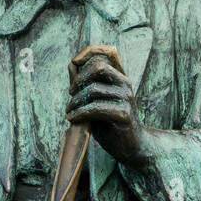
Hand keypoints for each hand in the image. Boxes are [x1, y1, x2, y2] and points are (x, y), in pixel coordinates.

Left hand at [66, 44, 145, 165]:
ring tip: (69, 111)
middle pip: (98, 66)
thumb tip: (72, 65)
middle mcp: (125, 84)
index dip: (86, 52)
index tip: (73, 63)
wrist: (131, 148)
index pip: (104, 53)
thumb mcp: (96, 101)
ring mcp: (126, 98)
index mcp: (120, 77)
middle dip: (79, 80)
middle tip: (70, 95)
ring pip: (93, 89)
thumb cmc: (111, 125)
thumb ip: (85, 84)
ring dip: (76, 101)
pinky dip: (80, 113)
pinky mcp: (123, 114)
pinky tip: (72, 119)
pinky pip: (95, 108)